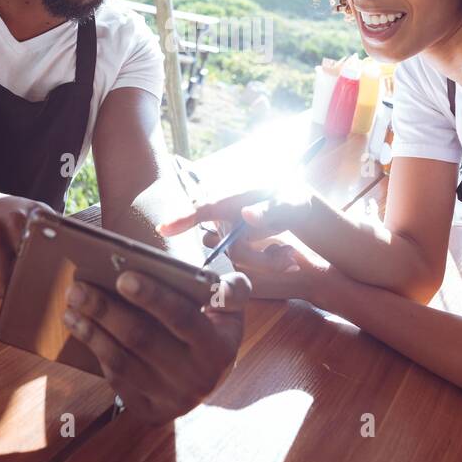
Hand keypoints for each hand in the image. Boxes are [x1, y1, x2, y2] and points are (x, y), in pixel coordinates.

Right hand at [0, 183, 49, 298]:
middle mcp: (15, 220)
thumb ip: (47, 240)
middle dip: (17, 281)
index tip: (48, 280)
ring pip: (3, 288)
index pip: (57, 257)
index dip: (51, 275)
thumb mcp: (24, 216)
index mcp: (36, 213)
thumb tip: (65, 281)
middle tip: (4, 261)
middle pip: (29, 278)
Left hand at [62, 270, 250, 424]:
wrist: (211, 378)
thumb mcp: (232, 310)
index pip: (182, 318)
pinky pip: (116, 380)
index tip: (123, 277)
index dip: (152, 297)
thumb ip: (232, 292)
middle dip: (105, 311)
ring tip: (72, 304)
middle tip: (78, 288)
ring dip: (91, 331)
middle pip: (142, 339)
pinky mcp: (150, 411)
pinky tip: (82, 327)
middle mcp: (195, 379)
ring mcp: (171, 399)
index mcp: (218, 349)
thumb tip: (220, 285)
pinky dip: (96, 350)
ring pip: (122, 362)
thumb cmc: (215, 330)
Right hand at [158, 188, 321, 300]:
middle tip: (291, 257)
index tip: (163, 229)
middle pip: (233, 248)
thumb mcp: (293, 202)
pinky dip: (269, 263)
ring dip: (269, 261)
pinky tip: (285, 256)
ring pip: (241, 258)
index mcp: (232, 199)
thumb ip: (273, 209)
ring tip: (291, 254)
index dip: (182, 218)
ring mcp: (228, 233)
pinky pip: (246, 262)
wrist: (298, 208)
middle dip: (263, 259)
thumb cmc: (293, 199)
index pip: (204, 208)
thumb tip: (246, 215)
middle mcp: (224, 217)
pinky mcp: (235, 245)